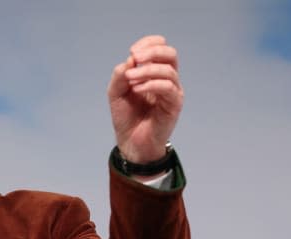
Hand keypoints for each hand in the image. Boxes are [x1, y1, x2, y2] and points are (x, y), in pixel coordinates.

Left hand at [107, 35, 183, 162]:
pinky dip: (151, 84)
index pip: (160, 48)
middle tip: (135, 57)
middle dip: (152, 51)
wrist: (130, 141)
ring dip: (146, 70)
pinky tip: (137, 89)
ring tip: (130, 80)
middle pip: (170, 54)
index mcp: (155, 73)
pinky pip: (168, 87)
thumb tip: (131, 59)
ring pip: (168, 70)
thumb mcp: (116, 92)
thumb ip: (120, 75)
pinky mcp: (174, 105)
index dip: (148, 43)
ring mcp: (172, 92)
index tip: (132, 52)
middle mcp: (167, 79)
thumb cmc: (126, 117)